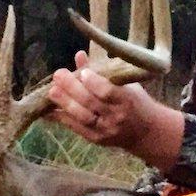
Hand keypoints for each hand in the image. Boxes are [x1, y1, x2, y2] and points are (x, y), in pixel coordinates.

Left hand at [46, 50, 183, 170]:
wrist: (146, 132)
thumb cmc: (134, 101)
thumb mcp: (125, 84)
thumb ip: (102, 72)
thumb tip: (79, 55)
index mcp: (126, 99)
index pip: (107, 91)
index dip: (93, 82)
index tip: (82, 72)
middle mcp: (116, 116)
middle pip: (91, 103)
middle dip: (72, 88)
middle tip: (58, 75)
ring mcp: (106, 130)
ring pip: (82, 116)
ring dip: (65, 103)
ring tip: (52, 91)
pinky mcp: (96, 139)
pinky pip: (76, 128)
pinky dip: (62, 118)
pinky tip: (49, 110)